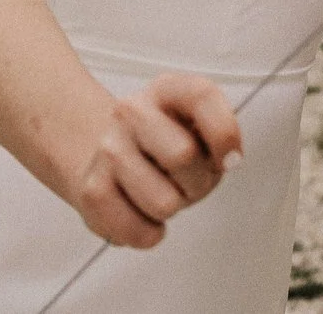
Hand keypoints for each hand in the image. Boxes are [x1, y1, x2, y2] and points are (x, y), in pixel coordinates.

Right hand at [65, 72, 243, 248]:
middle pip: (182, 155)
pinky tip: (143, 213)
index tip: (231, 159)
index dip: (225, 133)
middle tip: (191, 181)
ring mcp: (108, 149)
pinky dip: (149, 233)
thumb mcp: (200, 127)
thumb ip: (221, 134)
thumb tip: (229, 159)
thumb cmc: (169, 145)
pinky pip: (137, 230)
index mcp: (166, 89)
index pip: (202, 96)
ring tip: (163, 192)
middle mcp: (132, 111)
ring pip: (164, 203)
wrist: (111, 157)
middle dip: (199, 182)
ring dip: (173, 209)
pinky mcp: (91, 189)